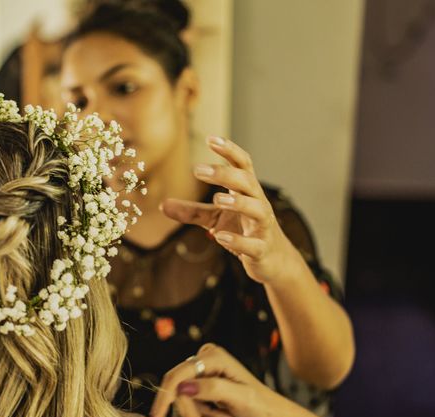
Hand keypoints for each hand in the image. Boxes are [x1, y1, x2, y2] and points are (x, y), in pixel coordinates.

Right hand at [148, 343, 279, 416]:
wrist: (265, 409)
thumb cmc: (258, 403)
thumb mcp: (239, 398)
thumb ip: (212, 389)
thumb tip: (183, 386)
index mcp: (213, 356)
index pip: (178, 375)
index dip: (165, 397)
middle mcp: (204, 357)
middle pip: (178, 389)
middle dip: (193, 412)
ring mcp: (201, 367)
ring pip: (182, 398)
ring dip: (199, 415)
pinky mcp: (199, 378)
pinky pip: (188, 400)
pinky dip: (201, 413)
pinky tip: (218, 415)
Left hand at [160, 136, 297, 284]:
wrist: (271, 260)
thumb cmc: (243, 229)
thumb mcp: (214, 218)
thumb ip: (191, 211)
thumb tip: (162, 205)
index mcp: (246, 191)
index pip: (242, 164)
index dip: (229, 150)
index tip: (210, 139)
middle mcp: (258, 203)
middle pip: (247, 181)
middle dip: (225, 174)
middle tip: (198, 170)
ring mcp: (262, 226)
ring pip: (257, 209)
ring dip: (238, 203)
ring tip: (217, 199)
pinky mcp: (262, 249)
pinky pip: (253, 244)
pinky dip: (237, 240)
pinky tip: (219, 236)